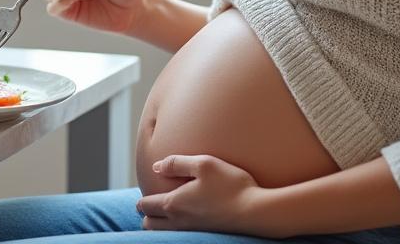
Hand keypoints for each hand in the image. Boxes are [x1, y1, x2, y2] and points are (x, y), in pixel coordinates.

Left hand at [136, 155, 267, 234]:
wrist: (257, 213)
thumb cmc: (231, 185)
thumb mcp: (204, 164)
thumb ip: (177, 163)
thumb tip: (157, 167)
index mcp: (173, 204)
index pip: (144, 206)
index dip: (142, 199)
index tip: (149, 192)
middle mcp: (178, 222)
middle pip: (149, 225)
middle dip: (148, 214)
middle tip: (158, 202)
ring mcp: (191, 232)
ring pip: (163, 233)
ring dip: (161, 224)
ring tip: (172, 210)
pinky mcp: (204, 237)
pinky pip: (180, 236)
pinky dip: (177, 229)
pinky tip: (191, 217)